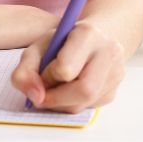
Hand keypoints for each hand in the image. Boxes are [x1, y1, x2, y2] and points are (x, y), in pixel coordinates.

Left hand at [10, 21, 126, 113]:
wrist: (92, 38)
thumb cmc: (63, 42)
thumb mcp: (39, 47)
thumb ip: (26, 70)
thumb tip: (35, 97)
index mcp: (88, 34)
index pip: (66, 68)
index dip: (48, 75)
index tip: (42, 72)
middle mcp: (108, 52)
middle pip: (83, 90)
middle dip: (56, 98)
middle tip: (41, 96)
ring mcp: (116, 72)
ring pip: (85, 104)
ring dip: (61, 104)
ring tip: (53, 89)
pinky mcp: (114, 90)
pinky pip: (88, 108)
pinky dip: (72, 104)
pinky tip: (67, 91)